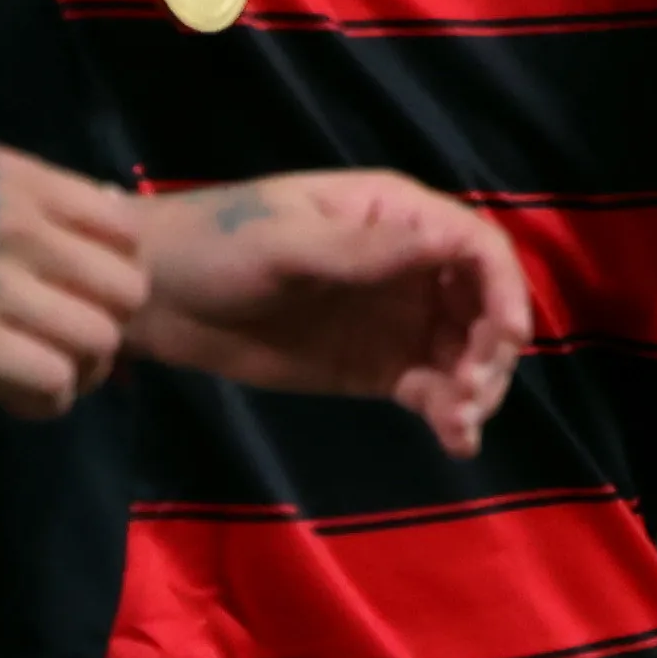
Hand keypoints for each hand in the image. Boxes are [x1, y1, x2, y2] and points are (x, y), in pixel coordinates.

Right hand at [0, 146, 150, 429]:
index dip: (110, 274)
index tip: (78, 300)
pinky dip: (48, 401)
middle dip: (104, 327)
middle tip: (66, 351)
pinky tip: (17, 403)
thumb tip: (107, 232)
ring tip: (44, 380)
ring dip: (81, 371)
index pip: (121, 225)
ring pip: (100, 336)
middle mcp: (10, 220)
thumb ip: (16, 211)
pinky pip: (56, 379)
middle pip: (124, 285)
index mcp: (5, 177)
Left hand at [132, 168, 532, 458]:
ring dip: (476, 387)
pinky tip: (457, 440)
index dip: (505, 289)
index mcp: (398, 217)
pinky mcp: (374, 366)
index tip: (506, 337)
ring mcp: (395, 319)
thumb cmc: (217, 246)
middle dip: (491, 348)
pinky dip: (449, 413)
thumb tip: (450, 243)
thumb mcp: (286, 243)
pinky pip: (429, 388)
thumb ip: (364, 250)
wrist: (150, 296)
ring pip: (464, 352)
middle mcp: (411, 266)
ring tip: (459, 423)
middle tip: (471, 390)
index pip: (478, 249)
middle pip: (484, 304)